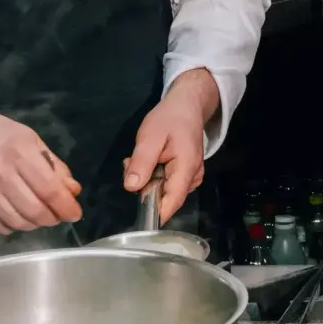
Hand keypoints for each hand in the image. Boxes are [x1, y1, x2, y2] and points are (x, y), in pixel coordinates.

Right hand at [0, 73, 82, 233]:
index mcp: (21, 153)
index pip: (49, 189)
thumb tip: (73, 191)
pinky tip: (17, 217)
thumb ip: (55, 166)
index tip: (75, 214)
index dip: (65, 206)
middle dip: (52, 219)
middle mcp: (1, 173)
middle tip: (56, 216)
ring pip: (17, 222)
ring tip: (38, 216)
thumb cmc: (3, 135)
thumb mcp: (34, 141)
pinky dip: (12, 227)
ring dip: (34, 224)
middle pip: (34, 210)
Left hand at [125, 67, 220, 214]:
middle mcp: (192, 178)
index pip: (172, 202)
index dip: (155, 213)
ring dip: (147, 180)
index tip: (136, 217)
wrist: (187, 105)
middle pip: (165, 198)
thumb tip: (131, 187)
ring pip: (164, 192)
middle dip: (144, 188)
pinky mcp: (185, 175)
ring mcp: (190, 177)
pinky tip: (148, 160)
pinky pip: (166, 184)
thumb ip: (142, 162)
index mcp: (187, 169)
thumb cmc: (170, 118)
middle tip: (130, 164)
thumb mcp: (150, 136)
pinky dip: (153, 176)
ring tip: (137, 158)